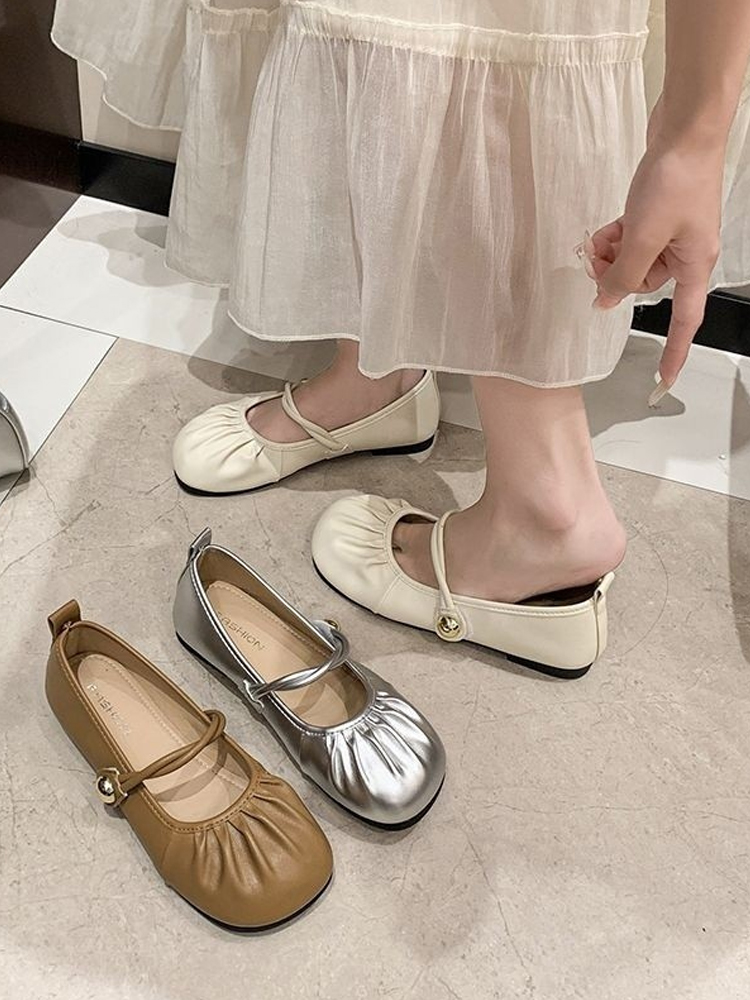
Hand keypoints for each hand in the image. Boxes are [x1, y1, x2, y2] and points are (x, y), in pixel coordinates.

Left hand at [589, 135, 723, 386]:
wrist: (684, 129)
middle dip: (616, 274)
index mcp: (694, 265)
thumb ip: (623, 273)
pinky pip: (632, 240)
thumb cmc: (676, 178)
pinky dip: (616, 236)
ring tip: (600, 236)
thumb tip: (606, 300)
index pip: (685, 321)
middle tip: (598, 257)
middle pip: (643, 285)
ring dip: (611, 253)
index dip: (675, 352)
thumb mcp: (644, 234)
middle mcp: (686, 254)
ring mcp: (672, 234)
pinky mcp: (659, 215)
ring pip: (632, 262)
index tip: (664, 379)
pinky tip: (606, 226)